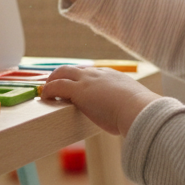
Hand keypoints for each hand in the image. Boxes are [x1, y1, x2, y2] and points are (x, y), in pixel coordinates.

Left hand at [40, 66, 159, 136]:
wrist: (138, 110)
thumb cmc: (139, 112)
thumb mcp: (133, 103)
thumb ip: (126, 105)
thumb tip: (129, 115)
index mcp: (112, 75)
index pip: (90, 71)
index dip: (78, 76)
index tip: (73, 83)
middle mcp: (98, 74)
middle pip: (73, 68)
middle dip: (61, 74)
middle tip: (53, 84)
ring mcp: (87, 80)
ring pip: (61, 73)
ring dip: (51, 81)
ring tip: (46, 91)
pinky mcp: (78, 91)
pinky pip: (56, 86)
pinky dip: (48, 91)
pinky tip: (45, 97)